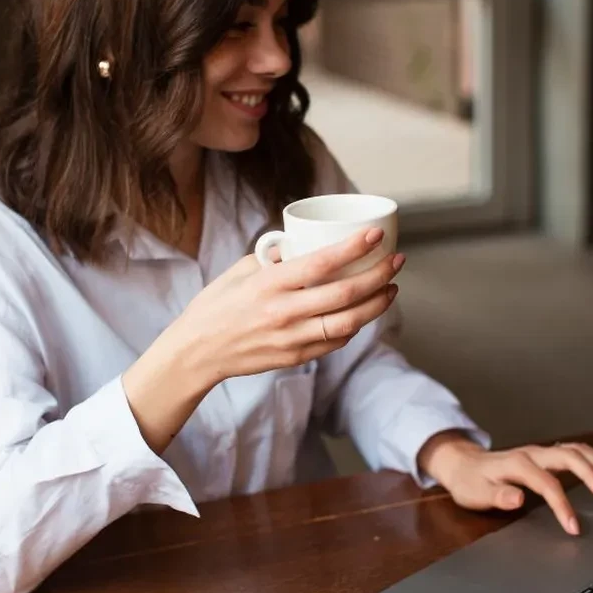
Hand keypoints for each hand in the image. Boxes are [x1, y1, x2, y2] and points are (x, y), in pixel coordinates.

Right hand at [123, 227, 402, 451]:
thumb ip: (274, 259)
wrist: (197, 352)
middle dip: (378, 275)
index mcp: (269, 284)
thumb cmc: (216, 305)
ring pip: (349, 322)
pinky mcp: (295, 356)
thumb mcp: (240, 271)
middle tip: (396, 261)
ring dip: (376, 304)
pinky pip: (334, 341)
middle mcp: (284, 312)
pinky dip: (354, 326)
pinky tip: (364, 313)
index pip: (322, 263)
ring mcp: (291, 338)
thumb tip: (303, 244)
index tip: (376, 235)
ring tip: (391, 288)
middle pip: (345, 294)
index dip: (354, 248)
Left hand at [418, 433, 592, 534]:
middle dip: (590, 474)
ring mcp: (539, 452)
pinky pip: (573, 451)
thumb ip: (497, 496)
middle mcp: (531, 453)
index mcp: (516, 464)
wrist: (462, 464)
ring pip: (574, 450)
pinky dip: (592, 458)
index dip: (562, 504)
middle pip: (567, 456)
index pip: (546, 483)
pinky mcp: (544, 455)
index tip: (573, 527)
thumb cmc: (470, 482)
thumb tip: (518, 498)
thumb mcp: (475, 493)